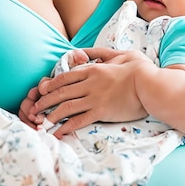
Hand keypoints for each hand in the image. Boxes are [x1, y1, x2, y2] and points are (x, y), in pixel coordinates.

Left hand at [28, 47, 153, 136]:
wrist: (150, 84)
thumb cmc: (139, 68)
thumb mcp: (119, 54)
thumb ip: (100, 54)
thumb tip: (86, 52)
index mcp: (93, 69)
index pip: (65, 77)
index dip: (51, 85)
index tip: (42, 91)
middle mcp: (89, 83)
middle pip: (61, 92)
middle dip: (45, 101)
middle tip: (34, 109)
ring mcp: (94, 98)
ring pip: (66, 107)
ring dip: (51, 115)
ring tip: (41, 123)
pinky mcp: (101, 112)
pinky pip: (79, 121)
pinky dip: (66, 127)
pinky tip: (58, 133)